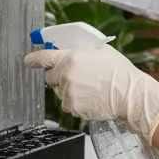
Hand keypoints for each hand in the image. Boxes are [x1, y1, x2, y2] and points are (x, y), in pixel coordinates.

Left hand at [25, 44, 158, 141]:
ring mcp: (68, 93)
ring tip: (91, 88)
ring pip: (61, 92)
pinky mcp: (73, 107)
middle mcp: (65, 76)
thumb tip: (72, 50)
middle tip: (76, 76)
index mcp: (70, 58)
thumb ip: (81, 51)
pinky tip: (92, 97)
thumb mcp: (100, 50)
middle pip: (50, 77)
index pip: (44, 57)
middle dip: (58, 76)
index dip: (34, 59)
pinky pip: (69, 104)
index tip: (28, 61)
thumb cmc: (119, 72)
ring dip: (70, 90)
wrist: (129, 94)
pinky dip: (77, 102)